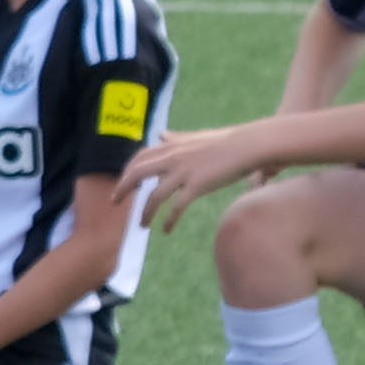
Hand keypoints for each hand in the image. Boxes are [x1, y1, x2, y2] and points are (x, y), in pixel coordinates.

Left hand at [130, 121, 278, 231]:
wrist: (250, 144)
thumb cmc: (227, 141)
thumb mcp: (196, 137)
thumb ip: (176, 138)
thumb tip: (161, 134)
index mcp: (172, 146)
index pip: (140, 158)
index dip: (128, 171)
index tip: (122, 183)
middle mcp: (173, 157)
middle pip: (138, 173)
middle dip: (123, 188)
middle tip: (114, 203)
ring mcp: (184, 171)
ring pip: (155, 195)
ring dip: (145, 212)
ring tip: (142, 225)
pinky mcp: (197, 185)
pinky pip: (176, 207)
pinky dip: (168, 219)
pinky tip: (165, 229)